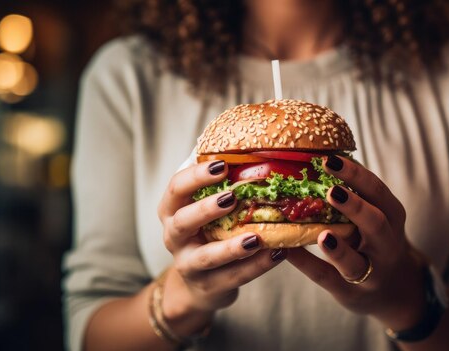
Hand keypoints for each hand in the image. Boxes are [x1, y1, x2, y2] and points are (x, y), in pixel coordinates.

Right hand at [157, 160, 286, 323]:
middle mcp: (174, 237)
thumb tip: (252, 146)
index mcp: (172, 210)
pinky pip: (232, 277)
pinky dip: (256, 267)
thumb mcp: (204, 209)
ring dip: (232, 247)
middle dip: (206, 209)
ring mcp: (189, 264)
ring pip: (207, 256)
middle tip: (232, 197)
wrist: (199, 284)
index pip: (176, 188)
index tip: (221, 165)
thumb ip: (219, 184)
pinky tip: (277, 254)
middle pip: (183, 221)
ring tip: (257, 238)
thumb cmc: (208, 233)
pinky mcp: (208, 286)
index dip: (196, 176)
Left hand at [287, 156, 426, 329]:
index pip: (377, 191)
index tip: (330, 159)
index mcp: (391, 216)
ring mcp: (371, 273)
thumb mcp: (376, 216)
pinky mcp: (350, 293)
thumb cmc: (373, 240)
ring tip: (321, 234)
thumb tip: (313, 157)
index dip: (355, 174)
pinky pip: (327, 279)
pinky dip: (307, 265)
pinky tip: (288, 250)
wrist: (393, 290)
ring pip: (356, 263)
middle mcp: (386, 245)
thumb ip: (355, 194)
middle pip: (377, 224)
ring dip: (339, 250)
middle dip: (355, 207)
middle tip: (332, 191)